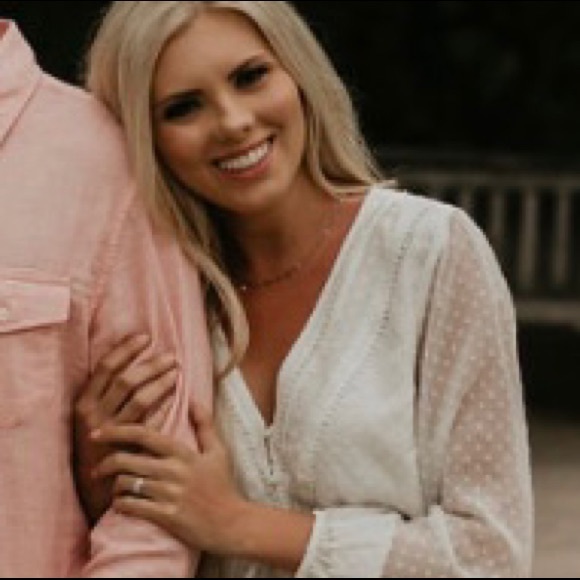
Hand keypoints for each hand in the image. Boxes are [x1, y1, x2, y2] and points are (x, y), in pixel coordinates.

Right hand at [74, 334, 178, 522]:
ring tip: (176, 372)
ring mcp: (110, 432)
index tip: (146, 337)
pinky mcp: (125, 448)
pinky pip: (150, 421)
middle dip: (151, 365)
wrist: (95, 485)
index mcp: (84, 401)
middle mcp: (93, 414)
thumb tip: (134, 357)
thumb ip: (108, 391)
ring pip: (140, 399)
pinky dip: (164, 406)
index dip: (126, 349)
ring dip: (161, 382)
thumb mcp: (94, 414)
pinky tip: (176, 396)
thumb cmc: (100, 441)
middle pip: (126, 380)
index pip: (106, 367)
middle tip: (171, 356)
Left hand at [91, 402, 248, 555]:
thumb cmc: (223, 485)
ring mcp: (168, 494)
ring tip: (114, 488)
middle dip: (105, 463)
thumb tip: (194, 400)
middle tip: (98, 469)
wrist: (231, 523)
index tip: (97, 433)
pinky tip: (121, 504)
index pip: (143, 434)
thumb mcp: (218, 451)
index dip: (116, 431)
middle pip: (126, 460)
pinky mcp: (165, 516)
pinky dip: (120, 504)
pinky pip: (131, 506)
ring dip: (114, 486)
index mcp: (182, 453)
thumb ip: (205, 425)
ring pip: (125, 483)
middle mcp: (172, 471)